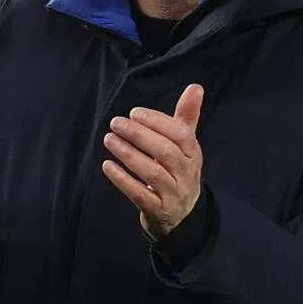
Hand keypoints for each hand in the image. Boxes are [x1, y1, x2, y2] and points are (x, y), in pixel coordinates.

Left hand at [102, 84, 204, 239]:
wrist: (182, 216)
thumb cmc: (178, 171)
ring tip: (109, 139)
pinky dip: (122, 179)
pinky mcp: (159, 211)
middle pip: (165, 152)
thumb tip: (195, 86)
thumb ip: (186, 116)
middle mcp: (187, 174)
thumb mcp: (185, 145)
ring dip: (128, 154)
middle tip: (116, 123)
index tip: (135, 113)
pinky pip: (140, 195)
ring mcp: (174, 194)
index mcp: (194, 154)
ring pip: (152, 173)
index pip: (181, 134)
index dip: (158, 122)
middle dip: (139, 135)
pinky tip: (107, 165)